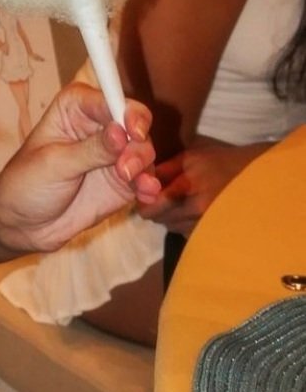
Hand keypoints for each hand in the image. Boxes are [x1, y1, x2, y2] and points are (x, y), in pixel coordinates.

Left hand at [0, 82, 159, 253]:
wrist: (23, 224)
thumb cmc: (27, 184)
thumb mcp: (55, 164)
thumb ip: (91, 150)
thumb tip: (121, 132)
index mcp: (75, 108)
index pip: (108, 99)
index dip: (126, 112)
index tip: (133, 132)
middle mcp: (98, 125)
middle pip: (134, 122)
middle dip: (137, 143)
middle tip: (126, 169)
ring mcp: (114, 153)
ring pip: (143, 149)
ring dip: (143, 165)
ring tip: (132, 183)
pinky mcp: (123, 180)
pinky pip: (145, 177)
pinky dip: (149, 184)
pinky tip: (147, 195)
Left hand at [140, 140, 266, 233]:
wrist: (253, 177)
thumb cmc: (218, 163)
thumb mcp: (189, 158)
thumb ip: (163, 170)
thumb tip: (138, 182)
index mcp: (189, 185)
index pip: (155, 205)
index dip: (143, 204)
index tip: (142, 198)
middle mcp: (197, 208)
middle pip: (160, 219)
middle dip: (154, 210)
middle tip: (158, 200)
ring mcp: (207, 223)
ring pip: (172, 227)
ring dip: (168, 218)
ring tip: (176, 205)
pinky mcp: (213, 232)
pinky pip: (186, 233)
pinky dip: (182, 225)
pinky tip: (189, 213)